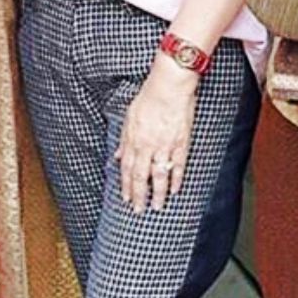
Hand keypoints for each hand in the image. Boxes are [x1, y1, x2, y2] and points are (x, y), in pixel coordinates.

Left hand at [116, 54, 198, 213]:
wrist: (169, 86)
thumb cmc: (149, 96)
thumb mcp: (129, 117)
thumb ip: (124, 139)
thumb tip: (117, 156)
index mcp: (133, 139)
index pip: (127, 168)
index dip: (126, 185)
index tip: (126, 198)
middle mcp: (147, 146)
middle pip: (141, 176)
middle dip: (139, 195)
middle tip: (139, 211)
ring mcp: (164, 146)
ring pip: (159, 175)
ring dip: (157, 193)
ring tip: (157, 207)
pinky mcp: (180, 142)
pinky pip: (178, 165)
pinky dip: (177, 178)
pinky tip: (175, 189)